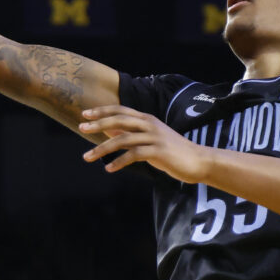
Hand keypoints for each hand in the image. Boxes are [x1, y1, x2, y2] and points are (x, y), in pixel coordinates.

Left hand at [80, 105, 213, 181]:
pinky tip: (108, 168)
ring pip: (122, 139)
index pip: (120, 111)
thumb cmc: (172, 152)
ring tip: (87, 157)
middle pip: (119, 120)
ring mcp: (154, 137)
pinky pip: (133, 155)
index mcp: (147, 119)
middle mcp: (149, 124)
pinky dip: (119, 162)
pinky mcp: (158, 151)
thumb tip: (108, 132)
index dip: (102, 111)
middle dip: (98, 124)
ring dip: (102, 148)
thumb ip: (131, 134)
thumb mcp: (151, 139)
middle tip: (81, 128)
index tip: (84, 114)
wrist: (198, 161)